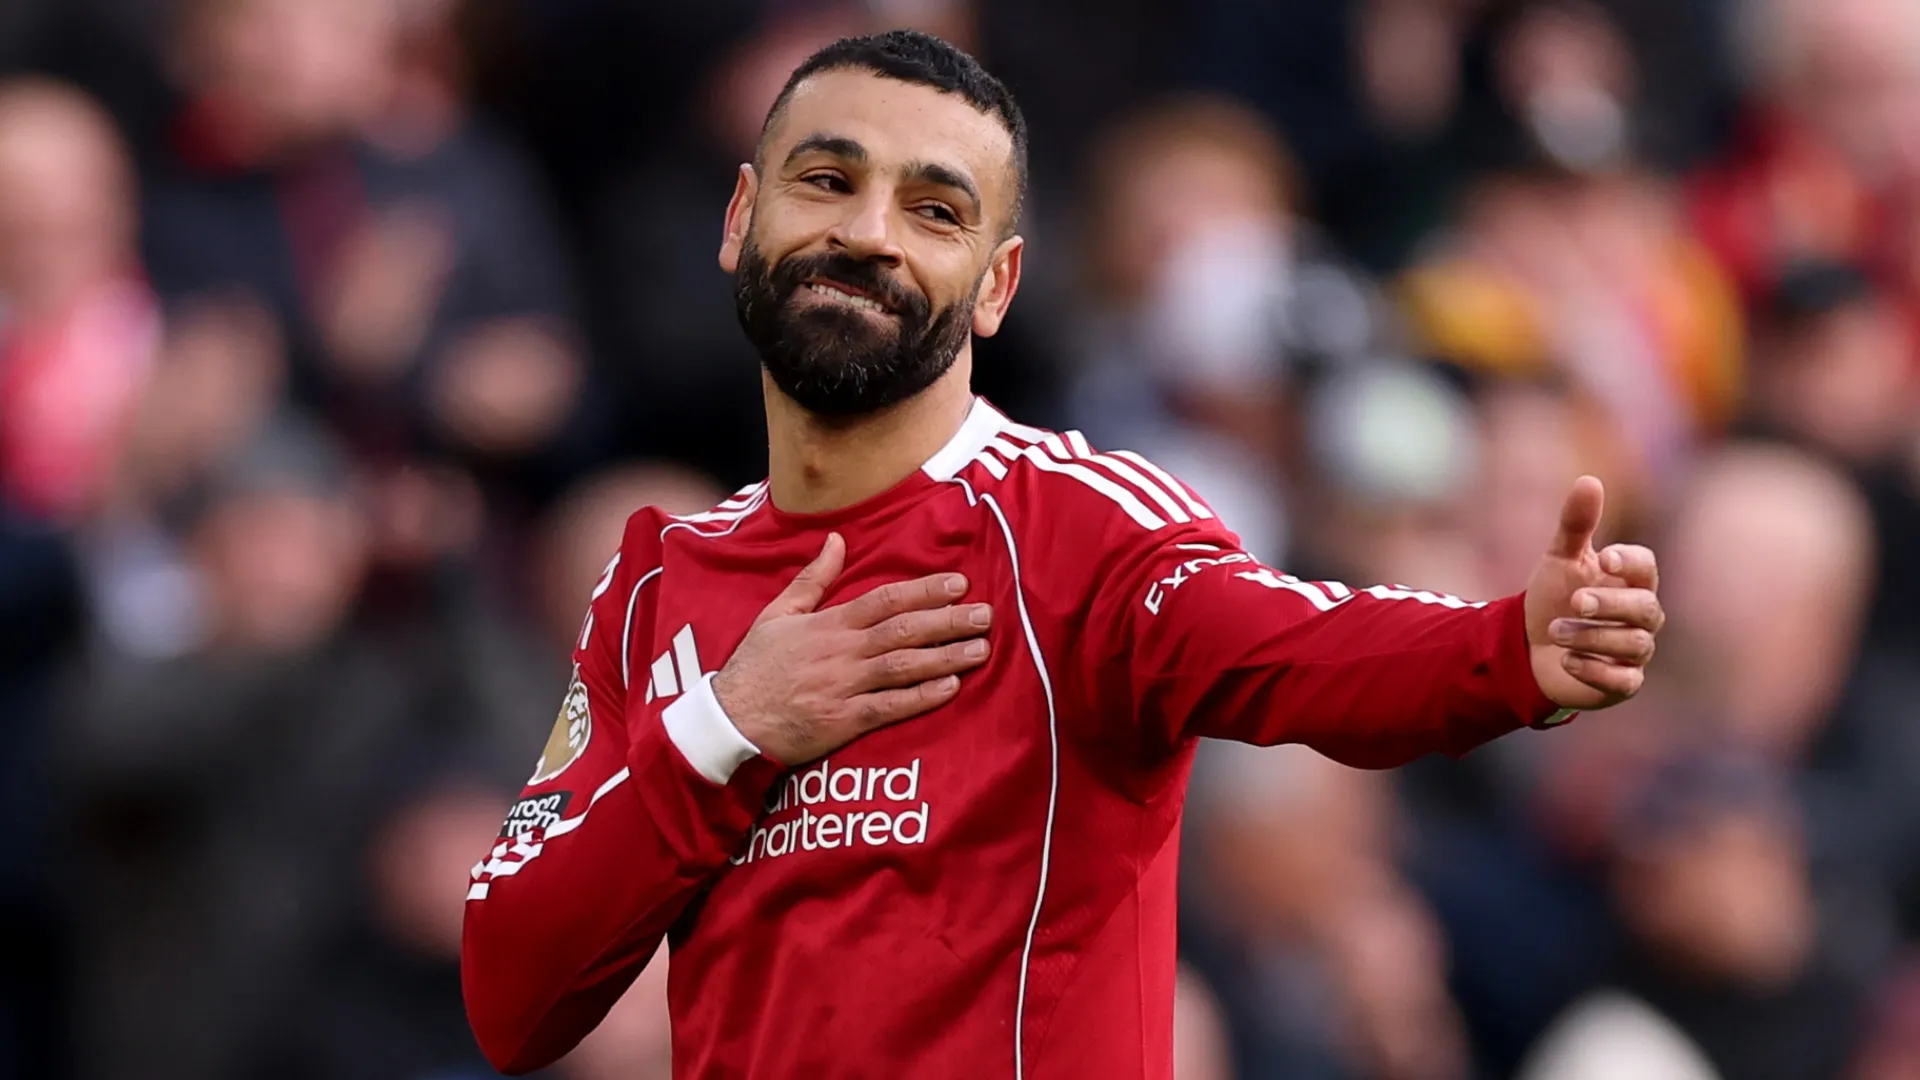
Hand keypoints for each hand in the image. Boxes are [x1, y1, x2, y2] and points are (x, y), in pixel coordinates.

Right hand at [711, 534, 992, 764]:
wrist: (731, 721)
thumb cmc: (755, 667)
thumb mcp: (777, 614)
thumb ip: (812, 579)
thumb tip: (837, 540)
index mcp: (827, 625)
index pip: (884, 600)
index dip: (923, 591)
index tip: (958, 583)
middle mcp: (840, 653)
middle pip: (902, 631)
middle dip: (947, 621)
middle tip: (985, 614)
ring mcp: (843, 688)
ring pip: (903, 668)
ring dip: (944, 657)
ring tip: (980, 649)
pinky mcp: (844, 722)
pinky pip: (890, 707)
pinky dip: (921, 697)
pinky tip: (951, 688)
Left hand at [1525, 475, 1663, 709]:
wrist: (1529, 648)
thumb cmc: (1554, 597)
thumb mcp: (1559, 559)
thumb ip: (1575, 524)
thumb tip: (1589, 480)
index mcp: (1631, 582)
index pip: (1646, 567)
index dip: (1628, 562)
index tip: (1602, 557)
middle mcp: (1641, 617)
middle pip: (1645, 608)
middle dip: (1610, 604)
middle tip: (1575, 601)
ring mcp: (1635, 651)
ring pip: (1632, 644)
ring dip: (1591, 637)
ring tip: (1555, 632)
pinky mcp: (1623, 683)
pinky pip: (1624, 680)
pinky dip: (1593, 669)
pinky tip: (1565, 660)